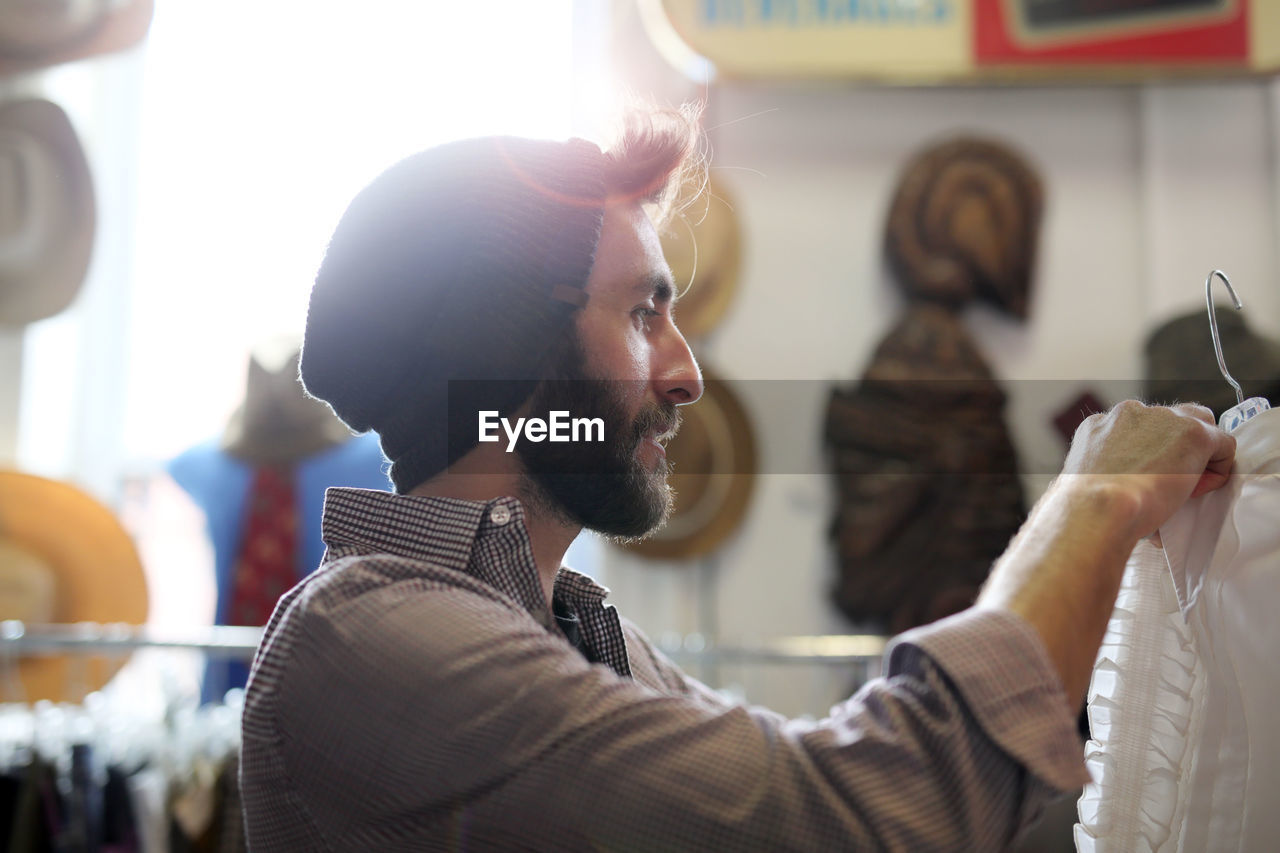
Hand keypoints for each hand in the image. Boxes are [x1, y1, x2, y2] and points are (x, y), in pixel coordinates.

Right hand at [1061, 400, 1235, 541]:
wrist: (1100, 507)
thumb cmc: (1090, 507)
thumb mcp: (1085, 482)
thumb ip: (1107, 470)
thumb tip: (1127, 487)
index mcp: (1098, 424)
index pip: (1135, 428)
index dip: (1148, 455)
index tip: (1146, 479)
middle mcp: (1128, 412)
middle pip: (1168, 420)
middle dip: (1173, 446)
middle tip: (1167, 481)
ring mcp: (1162, 418)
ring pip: (1198, 424)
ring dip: (1198, 452)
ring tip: (1185, 485)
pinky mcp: (1194, 433)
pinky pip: (1222, 444)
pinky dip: (1218, 467)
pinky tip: (1198, 489)